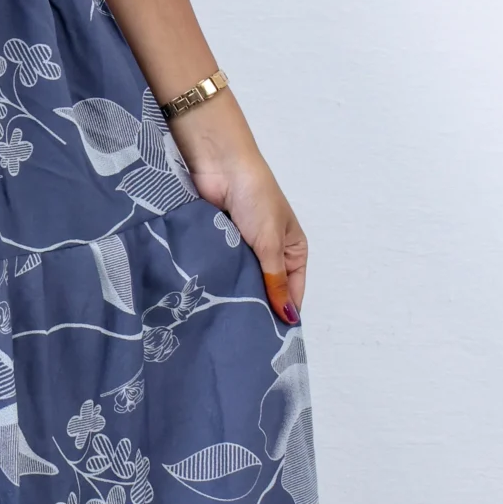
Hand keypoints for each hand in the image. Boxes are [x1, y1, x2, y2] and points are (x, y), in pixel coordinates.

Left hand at [168, 95, 305, 323]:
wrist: (218, 164)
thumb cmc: (254, 196)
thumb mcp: (270, 243)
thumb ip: (275, 280)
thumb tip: (288, 317)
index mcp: (292, 249)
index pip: (293, 291)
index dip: (285, 312)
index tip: (273, 339)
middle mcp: (269, 250)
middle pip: (266, 289)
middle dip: (257, 307)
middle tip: (246, 337)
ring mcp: (242, 248)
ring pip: (240, 281)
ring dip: (235, 294)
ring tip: (226, 323)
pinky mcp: (217, 243)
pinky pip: (220, 268)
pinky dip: (217, 279)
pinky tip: (209, 300)